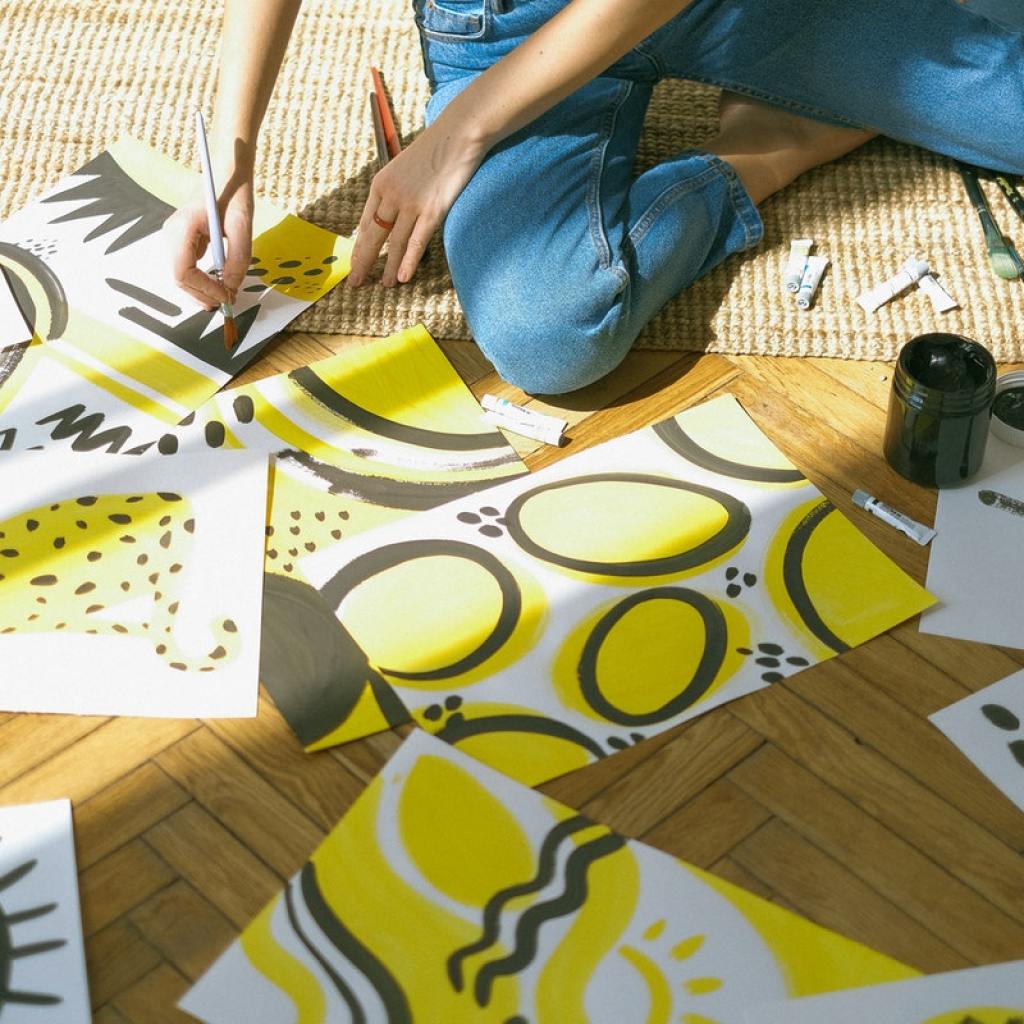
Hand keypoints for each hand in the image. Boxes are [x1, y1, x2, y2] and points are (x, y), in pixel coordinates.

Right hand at [164, 174, 253, 308]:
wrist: (226, 174)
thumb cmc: (233, 194)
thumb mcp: (242, 226)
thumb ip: (238, 259)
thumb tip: (232, 287)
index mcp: (182, 228)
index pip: (184, 272)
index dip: (205, 289)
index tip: (227, 297)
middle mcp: (172, 234)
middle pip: (180, 278)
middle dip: (203, 294)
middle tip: (228, 302)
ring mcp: (174, 237)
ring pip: (182, 276)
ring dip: (202, 290)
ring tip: (224, 297)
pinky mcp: (182, 241)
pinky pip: (188, 267)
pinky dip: (202, 280)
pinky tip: (218, 286)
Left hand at [348, 120, 486, 287]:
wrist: (457, 134)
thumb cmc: (435, 149)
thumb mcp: (405, 167)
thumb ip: (396, 189)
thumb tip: (392, 212)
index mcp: (380, 183)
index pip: (365, 222)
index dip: (359, 245)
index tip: (355, 262)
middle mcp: (391, 195)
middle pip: (372, 236)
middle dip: (363, 262)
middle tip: (356, 282)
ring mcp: (411, 204)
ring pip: (394, 243)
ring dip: (388, 267)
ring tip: (384, 285)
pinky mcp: (431, 211)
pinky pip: (416, 242)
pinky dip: (408, 262)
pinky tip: (402, 278)